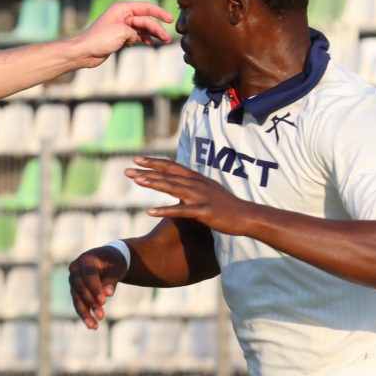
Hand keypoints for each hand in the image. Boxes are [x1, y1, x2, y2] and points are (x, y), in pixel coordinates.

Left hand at [65, 0, 173, 68]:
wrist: (84, 52)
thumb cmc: (99, 39)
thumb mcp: (121, 32)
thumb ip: (134, 31)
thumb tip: (136, 37)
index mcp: (122, 9)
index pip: (145, 7)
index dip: (159, 13)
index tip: (170, 19)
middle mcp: (123, 16)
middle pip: (145, 20)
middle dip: (157, 28)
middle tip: (167, 38)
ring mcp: (121, 26)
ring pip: (142, 29)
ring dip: (153, 34)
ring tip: (164, 41)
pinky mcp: (120, 37)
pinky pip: (136, 36)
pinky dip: (144, 39)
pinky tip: (151, 44)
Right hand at [68, 247, 126, 329]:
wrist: (107, 261)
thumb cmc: (113, 263)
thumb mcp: (116, 269)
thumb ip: (112, 279)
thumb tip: (108, 293)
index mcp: (85, 260)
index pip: (89, 275)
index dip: (95, 289)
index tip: (104, 302)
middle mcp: (75, 269)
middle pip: (80, 288)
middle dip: (91, 302)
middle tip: (102, 315)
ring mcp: (73, 281)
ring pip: (77, 298)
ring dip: (86, 313)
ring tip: (95, 326)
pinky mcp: (75, 291)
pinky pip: (78, 304)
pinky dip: (85, 315)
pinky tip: (92, 326)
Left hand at [126, 155, 255, 234]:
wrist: (248, 216)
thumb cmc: (227, 206)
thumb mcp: (208, 192)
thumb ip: (193, 187)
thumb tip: (180, 185)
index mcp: (197, 179)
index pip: (172, 167)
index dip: (154, 162)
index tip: (137, 159)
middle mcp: (197, 184)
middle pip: (168, 175)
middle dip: (147, 171)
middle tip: (127, 169)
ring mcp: (200, 197)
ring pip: (172, 188)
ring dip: (154, 184)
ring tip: (136, 181)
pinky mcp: (203, 211)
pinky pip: (181, 211)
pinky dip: (165, 210)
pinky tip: (150, 212)